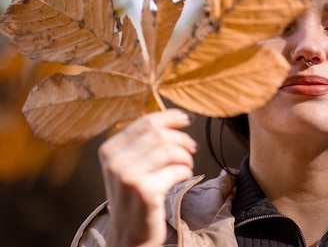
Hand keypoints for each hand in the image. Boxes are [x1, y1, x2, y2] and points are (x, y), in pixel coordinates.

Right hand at [98, 109, 196, 246]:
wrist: (128, 235)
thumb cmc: (135, 195)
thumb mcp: (129, 164)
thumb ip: (144, 142)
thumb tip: (175, 117)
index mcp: (110, 149)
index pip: (145, 122)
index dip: (171, 117)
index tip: (187, 118)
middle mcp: (115, 161)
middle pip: (159, 134)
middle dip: (182, 138)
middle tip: (193, 147)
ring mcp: (128, 176)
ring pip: (169, 150)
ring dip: (186, 156)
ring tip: (187, 164)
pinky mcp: (144, 191)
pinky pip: (176, 170)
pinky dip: (185, 171)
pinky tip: (183, 176)